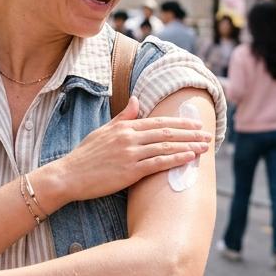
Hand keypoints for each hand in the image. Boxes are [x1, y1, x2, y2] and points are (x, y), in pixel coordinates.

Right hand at [43, 96, 211, 202]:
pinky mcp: (130, 171)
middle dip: (190, 133)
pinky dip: (176, 159)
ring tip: (205, 147)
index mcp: (124, 128)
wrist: (68, 176)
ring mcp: (130, 154)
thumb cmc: (84, 156)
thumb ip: (122, 118)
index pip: (157, 122)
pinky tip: (189, 157)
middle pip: (167, 132)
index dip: (179, 122)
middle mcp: (129, 138)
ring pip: (166, 146)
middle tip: (208, 135)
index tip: (195, 124)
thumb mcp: (102, 132)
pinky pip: (158, 163)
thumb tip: (135, 100)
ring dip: (189, 145)